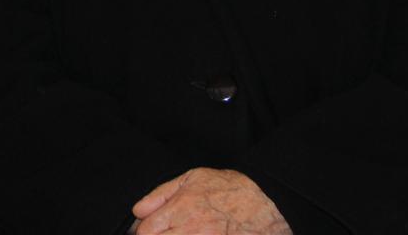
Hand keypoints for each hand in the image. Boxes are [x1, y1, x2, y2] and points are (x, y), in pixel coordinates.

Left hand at [131, 168, 291, 234]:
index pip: (145, 231)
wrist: (268, 203)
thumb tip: (139, 209)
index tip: (150, 232)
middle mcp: (191, 230)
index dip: (145, 233)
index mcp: (182, 208)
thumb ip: (162, 194)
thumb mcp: (193, 178)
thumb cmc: (232, 190)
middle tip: (164, 234)